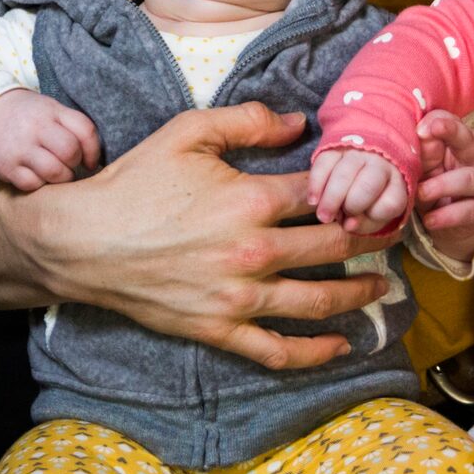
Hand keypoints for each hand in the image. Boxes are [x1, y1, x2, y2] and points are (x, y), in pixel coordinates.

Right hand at [0, 89, 100, 190]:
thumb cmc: (26, 117)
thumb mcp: (49, 109)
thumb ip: (72, 126)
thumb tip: (95, 160)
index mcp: (51, 110)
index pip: (85, 130)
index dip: (94, 150)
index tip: (90, 161)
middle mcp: (35, 127)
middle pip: (70, 152)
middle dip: (74, 164)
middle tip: (68, 164)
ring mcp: (20, 147)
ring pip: (54, 172)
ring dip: (61, 177)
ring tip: (55, 172)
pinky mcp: (6, 166)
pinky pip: (33, 185)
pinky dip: (39, 184)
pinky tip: (36, 175)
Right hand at [8, 102, 386, 371]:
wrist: (81, 241)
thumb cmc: (134, 182)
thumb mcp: (187, 132)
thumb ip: (247, 120)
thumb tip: (300, 122)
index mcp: (250, 199)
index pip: (324, 194)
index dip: (355, 189)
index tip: (375, 189)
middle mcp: (254, 252)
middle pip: (336, 248)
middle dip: (372, 240)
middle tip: (391, 235)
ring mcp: (238, 297)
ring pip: (320, 302)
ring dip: (361, 295)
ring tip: (382, 287)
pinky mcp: (219, 330)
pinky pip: (279, 351)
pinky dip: (317, 353)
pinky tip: (341, 345)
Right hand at [308, 145, 408, 231]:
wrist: (367, 156)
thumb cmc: (371, 194)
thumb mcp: (376, 212)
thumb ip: (365, 223)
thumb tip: (348, 225)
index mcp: (397, 183)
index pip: (390, 203)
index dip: (374, 214)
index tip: (362, 219)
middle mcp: (380, 165)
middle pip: (367, 186)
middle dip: (351, 206)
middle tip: (340, 218)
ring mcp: (358, 153)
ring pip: (343, 174)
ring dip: (330, 199)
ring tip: (323, 216)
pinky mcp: (336, 147)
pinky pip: (324, 163)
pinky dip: (316, 184)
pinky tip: (313, 200)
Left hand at [411, 110, 473, 238]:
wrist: (455, 225)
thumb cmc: (436, 186)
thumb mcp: (426, 167)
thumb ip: (424, 152)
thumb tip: (419, 134)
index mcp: (460, 145)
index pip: (454, 124)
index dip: (439, 121)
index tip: (420, 127)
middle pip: (470, 141)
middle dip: (451, 132)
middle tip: (424, 133)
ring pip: (468, 178)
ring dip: (441, 184)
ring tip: (421, 192)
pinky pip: (466, 211)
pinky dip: (445, 216)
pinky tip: (429, 219)